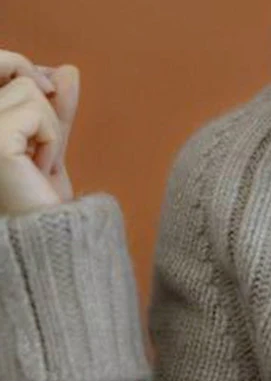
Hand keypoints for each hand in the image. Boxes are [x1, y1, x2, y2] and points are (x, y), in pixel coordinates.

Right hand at [0, 50, 79, 215]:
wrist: (52, 234)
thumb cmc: (44, 196)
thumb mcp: (50, 143)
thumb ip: (55, 107)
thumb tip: (67, 69)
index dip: (24, 67)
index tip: (47, 90)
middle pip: (15, 70)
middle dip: (43, 98)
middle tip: (47, 137)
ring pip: (30, 89)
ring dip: (50, 129)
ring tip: (38, 164)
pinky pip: (37, 112)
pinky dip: (52, 140)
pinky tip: (40, 169)